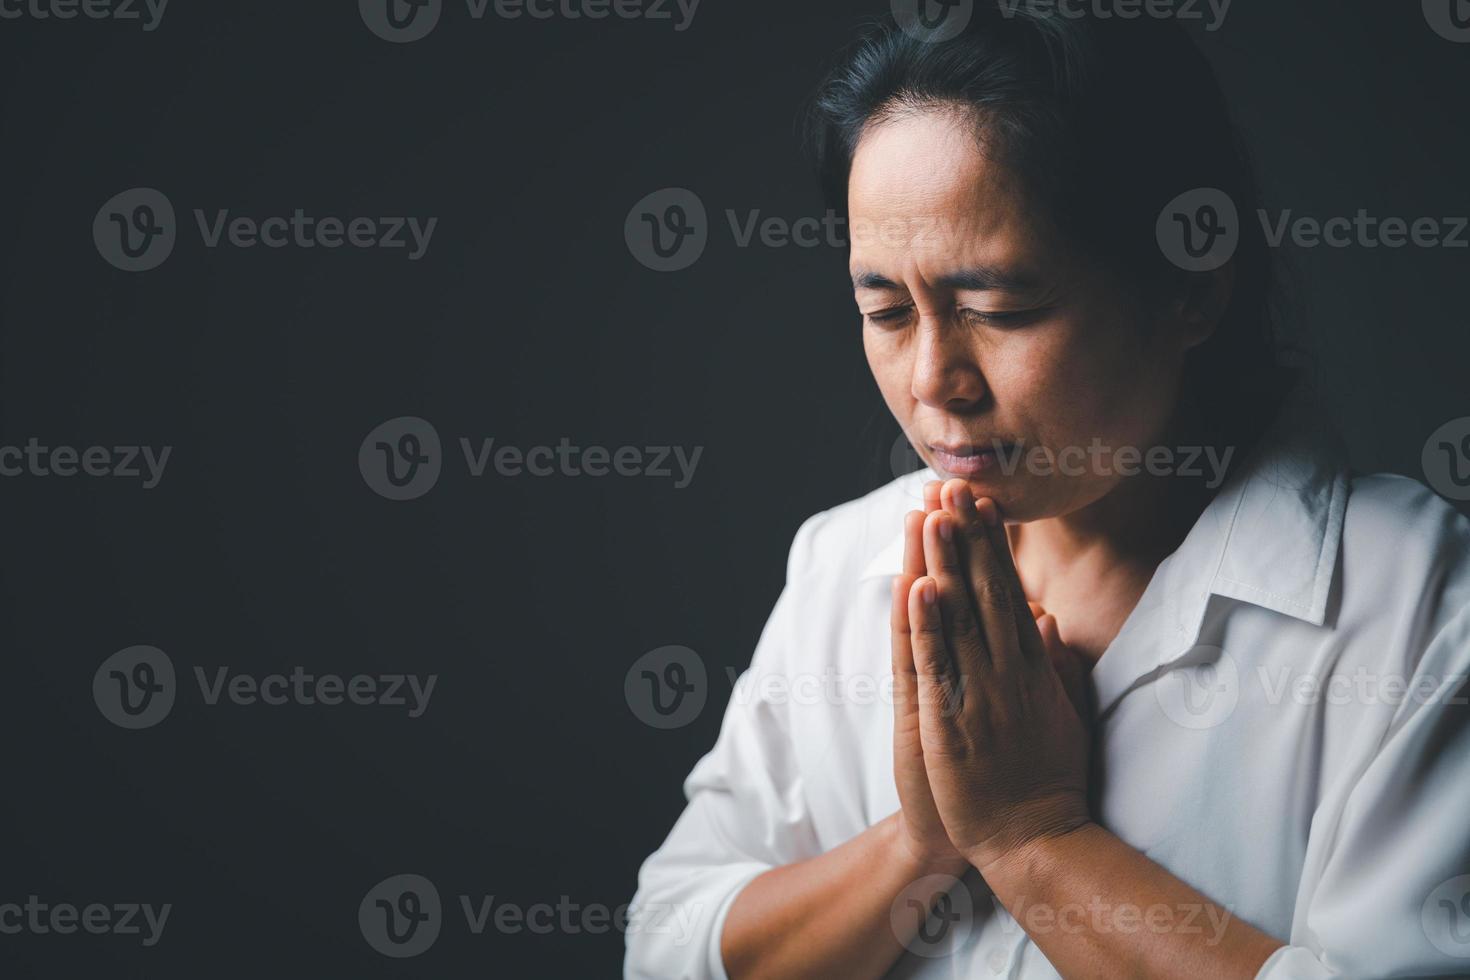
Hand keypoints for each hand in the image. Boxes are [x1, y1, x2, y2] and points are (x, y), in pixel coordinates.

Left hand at [906, 479, 1092, 874]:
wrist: (1034, 841)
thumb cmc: (1047, 779)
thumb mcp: (1062, 712)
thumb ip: (1053, 663)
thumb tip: (1044, 618)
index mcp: (1031, 668)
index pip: (1009, 592)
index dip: (992, 546)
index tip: (981, 503)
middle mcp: (1007, 672)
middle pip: (985, 593)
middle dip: (967, 538)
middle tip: (953, 486)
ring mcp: (980, 695)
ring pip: (958, 620)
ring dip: (942, 566)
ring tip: (930, 518)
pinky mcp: (952, 723)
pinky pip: (937, 667)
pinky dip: (927, 628)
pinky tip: (917, 590)